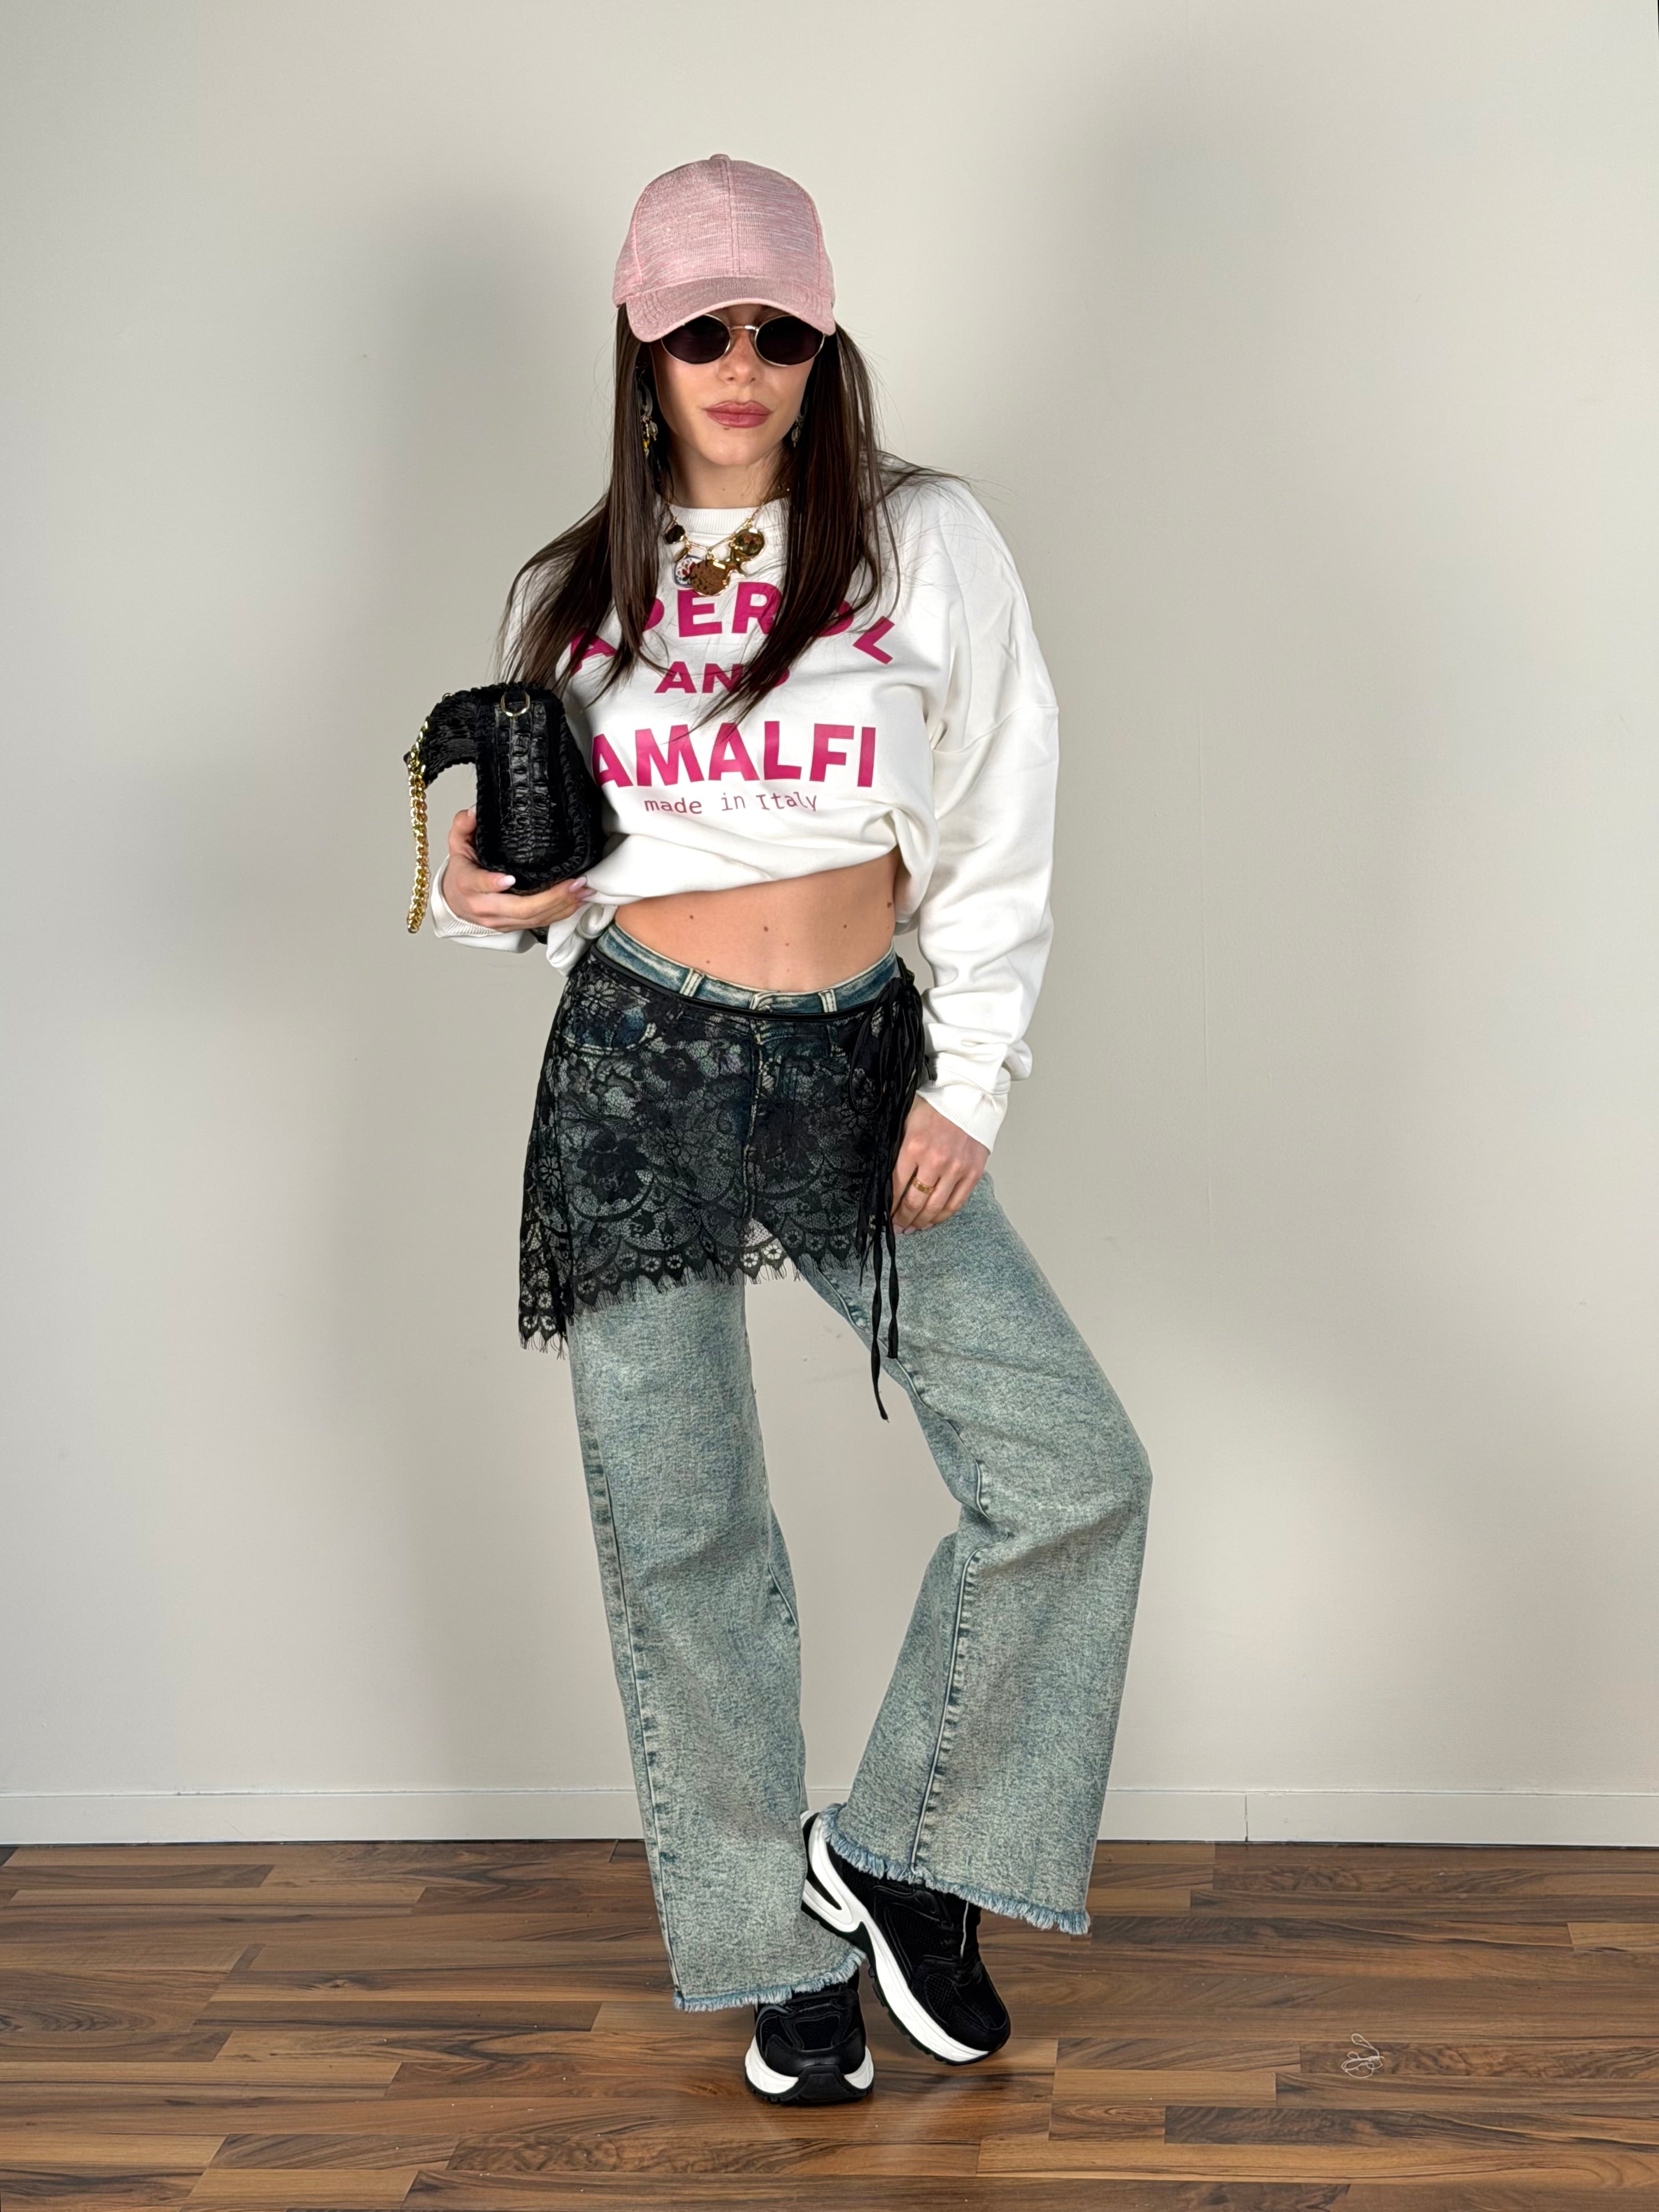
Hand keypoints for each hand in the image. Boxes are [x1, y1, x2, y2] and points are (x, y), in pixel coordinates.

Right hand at [441, 807, 590, 928]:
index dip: (493, 883)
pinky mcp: (512, 926)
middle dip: (550, 898)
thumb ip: (463, 826)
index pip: (479, 885)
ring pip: (533, 919)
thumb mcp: (457, 844)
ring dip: (561, 906)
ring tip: (582, 891)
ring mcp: (500, 921)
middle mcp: (484, 907)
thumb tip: (474, 813)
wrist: (455, 902)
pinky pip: (539, 923)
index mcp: (468, 884)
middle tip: (573, 883)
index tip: (510, 879)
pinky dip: (560, 913)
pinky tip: (576, 902)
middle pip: (519, 908)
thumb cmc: (461, 873)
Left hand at [891, 1096, 988, 1232]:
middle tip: (896, 1227)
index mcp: (914, 1147)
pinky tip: (933, 1220)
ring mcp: (956, 1169)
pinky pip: (955, 1203)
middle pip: (914, 1202)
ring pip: (935, 1207)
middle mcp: (935, 1161)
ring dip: (921, 1222)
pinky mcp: (973, 1174)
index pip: (896, 1186)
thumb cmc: (937, 1105)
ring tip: (912, 1228)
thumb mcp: (906, 1119)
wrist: (970, 1096)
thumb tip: (880, 1167)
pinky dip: (942, 1216)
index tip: (884, 1214)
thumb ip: (895, 1143)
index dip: (889, 1205)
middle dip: (902, 1219)